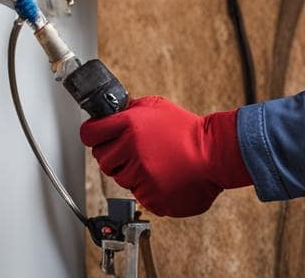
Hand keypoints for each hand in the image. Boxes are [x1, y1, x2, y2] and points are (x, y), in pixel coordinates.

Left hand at [79, 96, 251, 216]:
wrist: (215, 154)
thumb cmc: (188, 130)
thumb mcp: (156, 107)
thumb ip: (129, 110)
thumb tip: (109, 115)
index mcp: (129, 124)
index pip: (89, 133)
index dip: (92, 135)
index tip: (96, 136)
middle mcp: (131, 149)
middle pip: (102, 159)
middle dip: (114, 155)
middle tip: (133, 151)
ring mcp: (140, 175)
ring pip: (120, 178)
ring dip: (132, 172)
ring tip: (155, 163)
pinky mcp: (150, 196)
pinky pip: (138, 194)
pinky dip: (148, 188)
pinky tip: (163, 177)